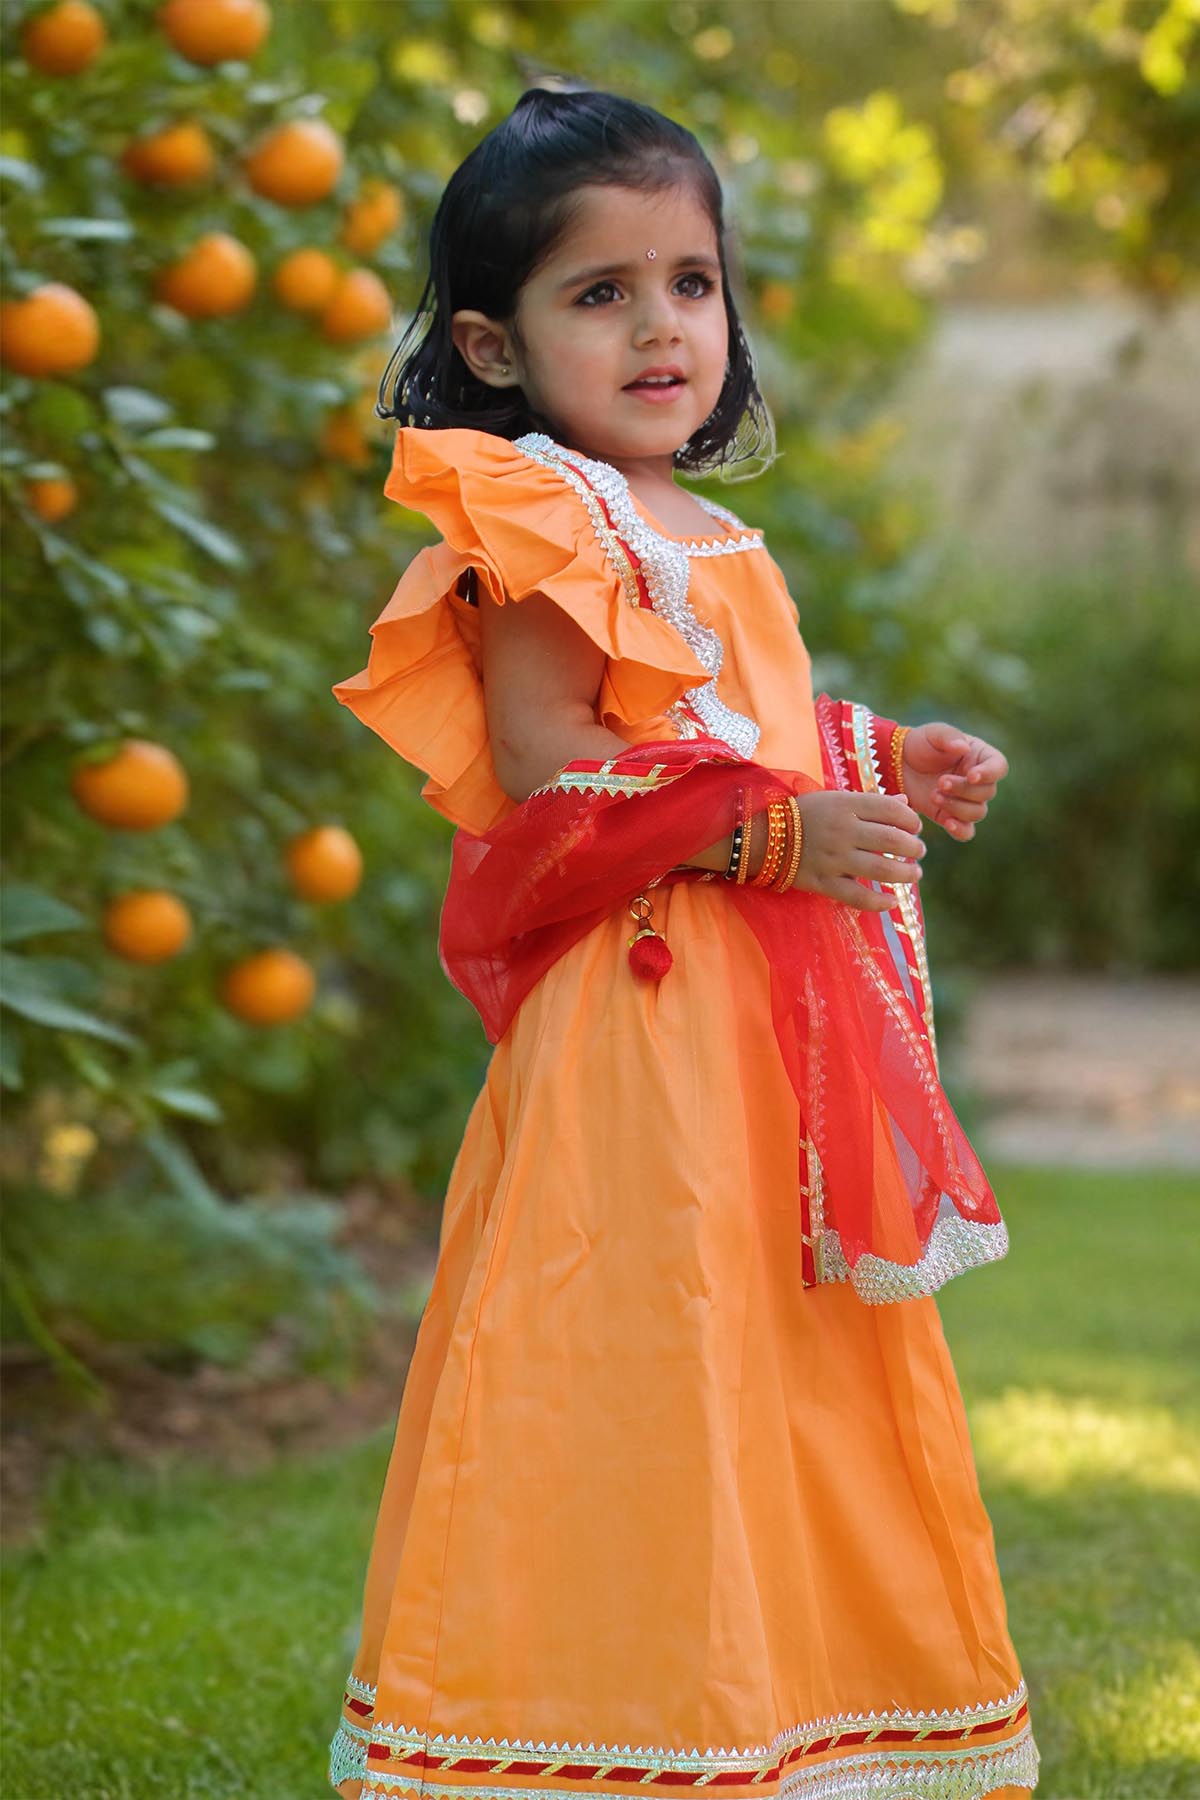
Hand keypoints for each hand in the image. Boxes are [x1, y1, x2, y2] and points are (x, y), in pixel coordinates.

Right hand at [784, 790, 925, 912]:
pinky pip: (858, 897)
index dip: (910, 820)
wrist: (762, 836)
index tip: (915, 827)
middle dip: (914, 848)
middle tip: (919, 852)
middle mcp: (842, 831)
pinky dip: (880, 902)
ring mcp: (833, 858)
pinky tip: (892, 902)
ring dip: (906, 874)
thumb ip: (871, 803)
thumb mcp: (835, 799)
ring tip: (914, 874)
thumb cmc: (804, 814)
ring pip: (882, 870)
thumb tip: (906, 805)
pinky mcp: (823, 882)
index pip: (891, 810)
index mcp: (845, 805)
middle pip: (893, 841)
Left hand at [900, 722, 1007, 841]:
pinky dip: (960, 830)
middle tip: (941, 782)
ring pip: (977, 812)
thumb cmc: (920, 744)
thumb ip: (949, 737)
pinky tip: (947, 823)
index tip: (971, 775)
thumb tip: (964, 747)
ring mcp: (966, 800)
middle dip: (964, 789)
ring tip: (934, 795)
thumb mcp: (933, 734)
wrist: (898, 765)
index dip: (989, 774)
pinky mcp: (951, 816)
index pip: (998, 767)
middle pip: (987, 792)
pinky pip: (966, 831)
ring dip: (957, 807)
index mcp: (981, 757)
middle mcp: (978, 781)